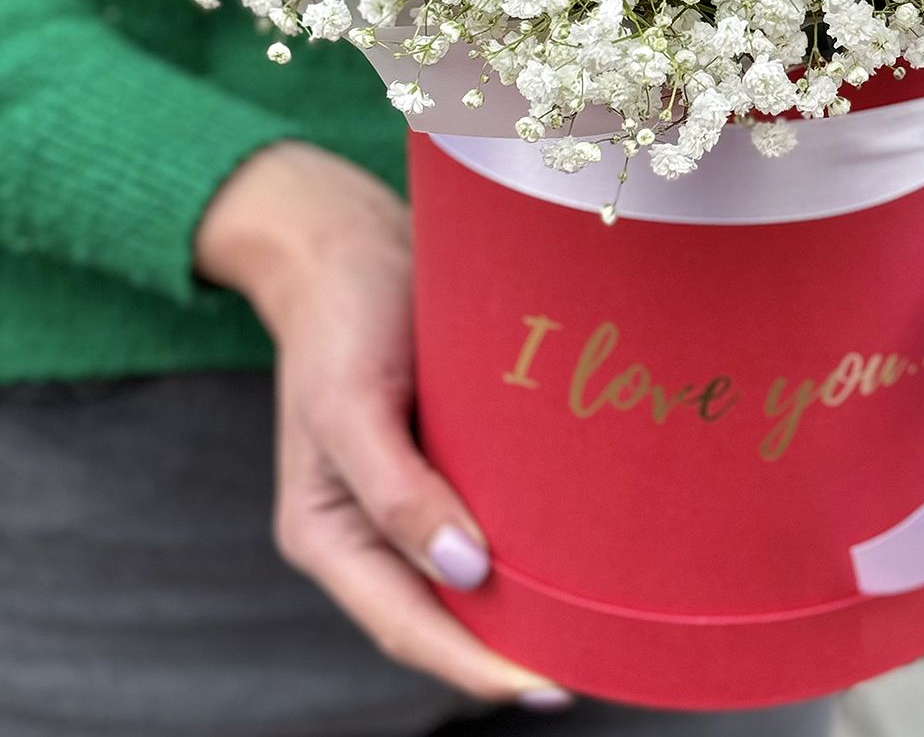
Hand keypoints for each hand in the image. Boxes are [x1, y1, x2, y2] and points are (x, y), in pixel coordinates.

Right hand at [197, 141, 568, 706]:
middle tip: (595, 660)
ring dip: (521, 604)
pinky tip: (575, 550)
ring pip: (465, 576)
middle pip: (440, 615)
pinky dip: (522, 545)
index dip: (476, 663)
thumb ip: (395, 493)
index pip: (407, 626)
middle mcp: (364, 529)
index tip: (546, 683)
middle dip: (507, 649)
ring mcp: (402, 497)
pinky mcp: (436, 458)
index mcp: (326, 533)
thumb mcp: (350, 402)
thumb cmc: (342, 317)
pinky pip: (481, 519)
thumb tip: (465, 573)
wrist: (346, 242)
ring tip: (596, 624)